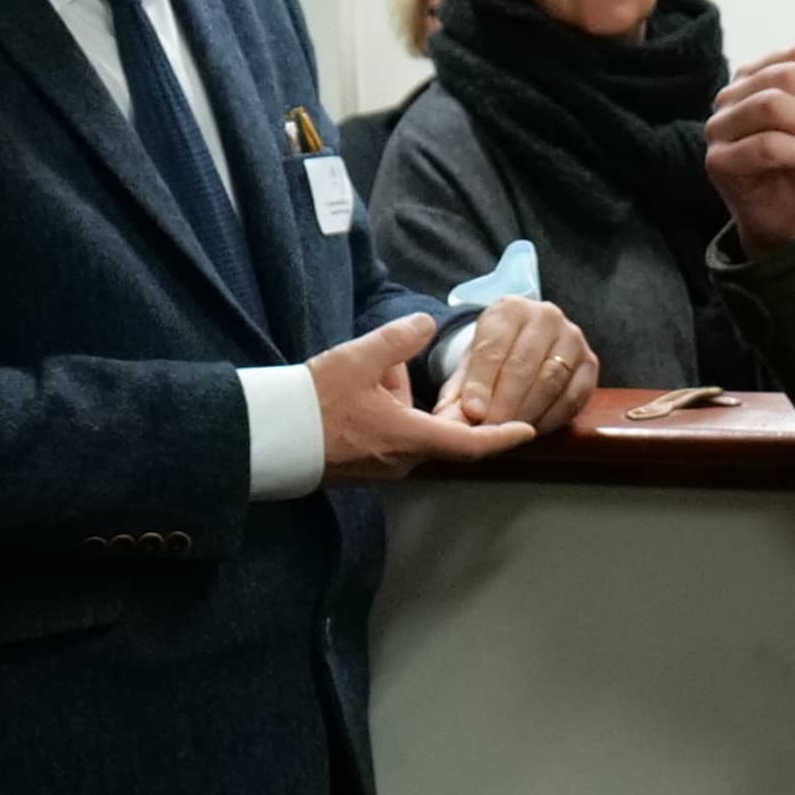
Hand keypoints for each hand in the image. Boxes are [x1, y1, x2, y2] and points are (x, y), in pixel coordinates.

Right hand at [310, 314, 512, 484]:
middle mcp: (402, 461)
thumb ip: (399, 340)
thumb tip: (426, 323)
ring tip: (369, 375)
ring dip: (400, 406)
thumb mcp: (359, 358)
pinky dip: (383, 416)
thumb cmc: (312, 401)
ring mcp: (380, 470)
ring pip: (410, 433)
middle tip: (398, 372)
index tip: (528, 430)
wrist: (266, 437)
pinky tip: (356, 394)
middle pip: (436, 431)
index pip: (472, 444)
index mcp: (410, 438)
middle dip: (424, 399)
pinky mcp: (361, 471)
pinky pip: (388, 440)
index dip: (503, 437)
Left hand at [443, 291, 597, 436]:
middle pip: (523, 366)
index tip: (473, 414)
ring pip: (550, 382)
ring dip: (527, 414)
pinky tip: (533, 430)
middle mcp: (545, 316)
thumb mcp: (469, 367)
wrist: (525, 344)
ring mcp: (573, 338)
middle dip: (504, 404)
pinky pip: (573, 397)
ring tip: (508, 434)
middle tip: (490, 432)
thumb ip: (458, 393)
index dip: (481, 384)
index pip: (493, 349)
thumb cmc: (493, 358)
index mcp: (509, 309)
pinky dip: (552, 418)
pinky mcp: (590, 363)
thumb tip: (450, 423)